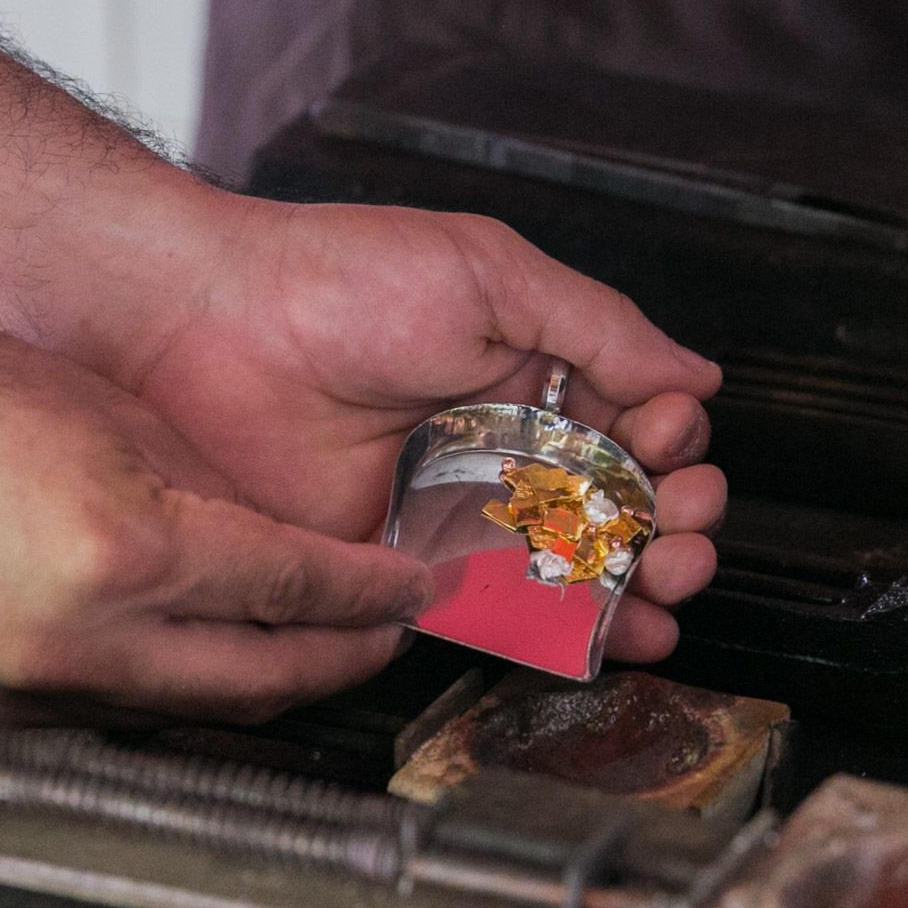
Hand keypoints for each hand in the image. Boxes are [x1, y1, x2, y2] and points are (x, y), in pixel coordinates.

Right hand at [0, 313, 432, 722]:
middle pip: (263, 677)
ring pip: (199, 706)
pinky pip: (129, 708)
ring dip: (272, 681)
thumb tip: (299, 549)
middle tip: (392, 632)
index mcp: (123, 551)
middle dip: (344, 659)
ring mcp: (35, 685)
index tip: (415, 587)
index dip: (371, 592)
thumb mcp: (117, 419)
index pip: (293, 589)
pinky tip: (220, 655)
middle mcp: (82, 640)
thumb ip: (219, 497)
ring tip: (322, 647)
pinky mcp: (1, 704)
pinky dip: (190, 686)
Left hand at [73, 192, 726, 662]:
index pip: (639, 425)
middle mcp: (508, 449)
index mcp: (535, 374)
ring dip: (642, 580)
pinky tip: (619, 630)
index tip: (668, 447)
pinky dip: (567, 630)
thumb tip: (698, 373)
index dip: (673, 446)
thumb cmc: (338, 281)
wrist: (209, 331)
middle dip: (677, 522)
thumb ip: (600, 327)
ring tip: (667, 579)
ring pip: (578, 566)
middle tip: (681, 527)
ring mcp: (464, 514)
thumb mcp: (491, 276)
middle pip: (623, 504)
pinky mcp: (414, 570)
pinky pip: (502, 612)